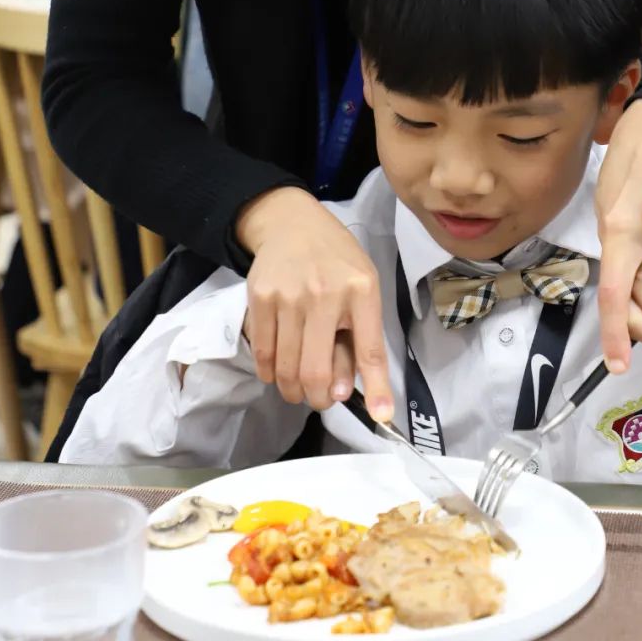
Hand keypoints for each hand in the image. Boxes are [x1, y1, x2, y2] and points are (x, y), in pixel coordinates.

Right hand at [236, 187, 392, 418]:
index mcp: (362, 291)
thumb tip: (340, 392)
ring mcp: (289, 295)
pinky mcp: (260, 297)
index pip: (370, 349)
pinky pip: (263, 354)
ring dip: (294, 390)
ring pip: (287, 368)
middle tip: (320, 399)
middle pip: (317, 370)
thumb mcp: (363, 290)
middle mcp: (326, 293)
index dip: (376, 388)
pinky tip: (278, 371)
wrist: (293, 224)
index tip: (381, 416)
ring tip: (299, 387)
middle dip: (319, 398)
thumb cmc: (337, 263)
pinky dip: (271, 373)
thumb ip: (358, 338)